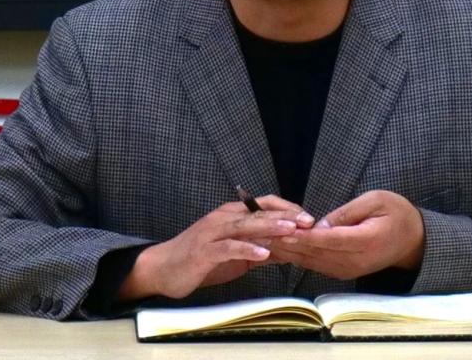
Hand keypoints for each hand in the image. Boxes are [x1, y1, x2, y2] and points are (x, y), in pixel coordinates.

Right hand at [119, 195, 314, 300]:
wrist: (162, 268)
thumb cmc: (200, 260)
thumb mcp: (235, 254)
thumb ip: (259, 249)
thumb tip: (288, 250)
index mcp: (231, 215)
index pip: (263, 204)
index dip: (286, 208)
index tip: (308, 217)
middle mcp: (222, 218)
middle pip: (258, 212)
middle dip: (285, 216)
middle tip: (308, 221)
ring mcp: (212, 233)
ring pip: (245, 226)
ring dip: (269, 227)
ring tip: (291, 230)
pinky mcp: (204, 251)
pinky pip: (228, 248)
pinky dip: (246, 249)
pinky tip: (262, 254)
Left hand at [267, 190, 424, 280]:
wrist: (413, 241)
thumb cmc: (396, 214)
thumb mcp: (376, 201)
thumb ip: (348, 213)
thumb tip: (320, 225)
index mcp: (364, 241)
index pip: (327, 240)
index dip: (301, 236)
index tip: (279, 230)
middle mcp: (354, 261)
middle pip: (314, 254)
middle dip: (286, 244)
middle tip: (260, 234)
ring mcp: (348, 270)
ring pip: (311, 262)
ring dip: (287, 252)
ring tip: (262, 241)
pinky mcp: (343, 272)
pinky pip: (316, 265)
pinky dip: (297, 257)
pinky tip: (279, 248)